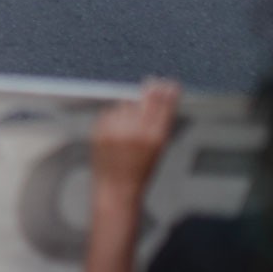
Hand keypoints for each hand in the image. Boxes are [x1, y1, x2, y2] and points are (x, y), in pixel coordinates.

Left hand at [90, 78, 181, 195]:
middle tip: (154, 82)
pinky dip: (115, 117)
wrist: (116, 189)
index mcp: (155, 137)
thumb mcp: (158, 150)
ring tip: (129, 127)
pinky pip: (110, 112)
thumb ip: (159, 126)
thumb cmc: (139, 173)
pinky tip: (117, 131)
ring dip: (130, 109)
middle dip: (151, 90)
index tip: (171, 84)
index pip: (165, 105)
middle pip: (147, 98)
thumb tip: (162, 100)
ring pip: (127, 104)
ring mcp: (116, 128)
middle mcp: (136, 130)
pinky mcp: (101, 129)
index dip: (169, 92)